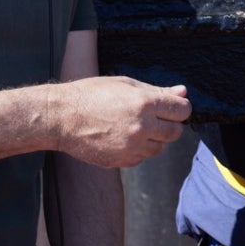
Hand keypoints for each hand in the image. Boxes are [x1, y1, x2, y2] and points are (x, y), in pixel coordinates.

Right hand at [50, 77, 190, 166]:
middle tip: (154, 117)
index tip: (172, 107)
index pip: (183, 110)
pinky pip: (142, 157)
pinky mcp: (122, 161)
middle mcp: (143, 127)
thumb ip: (157, 91)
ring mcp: (133, 147)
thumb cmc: (91, 94)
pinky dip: (138, 149)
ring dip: (154, 139)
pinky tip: (122, 137)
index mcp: (146, 103)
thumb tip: (182, 92)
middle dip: (170, 124)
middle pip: (176, 132)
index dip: (180, 107)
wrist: (61, 117)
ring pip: (160, 148)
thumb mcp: (125, 84)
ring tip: (134, 126)